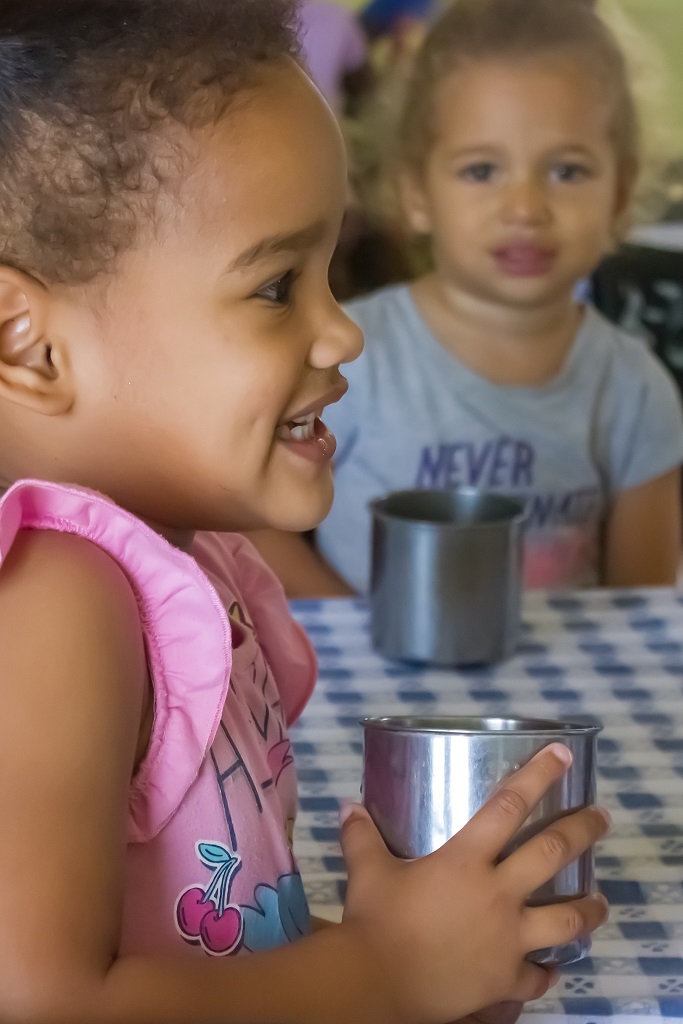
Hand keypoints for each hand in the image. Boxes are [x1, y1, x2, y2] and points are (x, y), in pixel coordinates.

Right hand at [339, 743, 608, 1023]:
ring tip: (601, 900)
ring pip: (566, 919)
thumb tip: (348, 806)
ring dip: (589, 907)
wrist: (378, 984)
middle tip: (602, 817)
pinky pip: (537, 975)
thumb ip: (361, 835)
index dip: (538, 775)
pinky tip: (553, 968)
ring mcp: (508, 938)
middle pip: (552, 853)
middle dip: (583, 830)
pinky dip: (547, 971)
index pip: (510, 805)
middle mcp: (498, 894)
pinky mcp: (506, 978)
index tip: (562, 754)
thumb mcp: (366, 871)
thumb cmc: (375, 921)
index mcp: (467, 860)